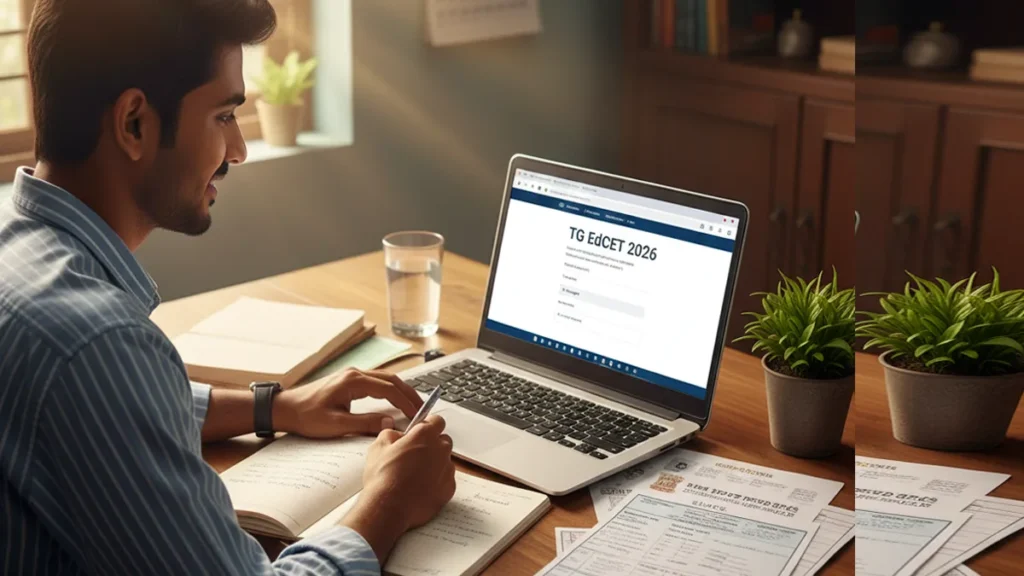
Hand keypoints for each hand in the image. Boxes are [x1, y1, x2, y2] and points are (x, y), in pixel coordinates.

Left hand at [273, 369, 422, 437]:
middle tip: (423, 409)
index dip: (406, 402)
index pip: (389, 389)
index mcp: (353, 382)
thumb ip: (365, 423)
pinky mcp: (349, 381)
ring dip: (401, 390)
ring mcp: (352, 375)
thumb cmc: (306, 416)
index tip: (417, 415)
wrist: (285, 408)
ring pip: (385, 379)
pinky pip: (377, 381)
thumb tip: (389, 423)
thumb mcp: (336, 424)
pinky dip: (390, 389)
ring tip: (414, 404)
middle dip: (409, 394)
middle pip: (392, 380)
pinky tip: (395, 399)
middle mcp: (355, 374)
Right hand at [342, 415, 456, 560]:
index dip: (428, 425)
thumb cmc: (383, 478)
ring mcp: (447, 470)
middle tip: (414, 455)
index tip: (421, 431)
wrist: (389, 509)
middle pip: (443, 441)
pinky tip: (420, 488)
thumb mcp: (378, 446)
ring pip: (444, 461)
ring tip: (414, 476)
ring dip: (434, 464)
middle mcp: (441, 450)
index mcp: (425, 435)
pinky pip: (446, 480)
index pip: (437, 421)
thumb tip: (397, 435)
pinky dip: (437, 482)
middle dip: (431, 445)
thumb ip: (391, 434)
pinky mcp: (449, 489)